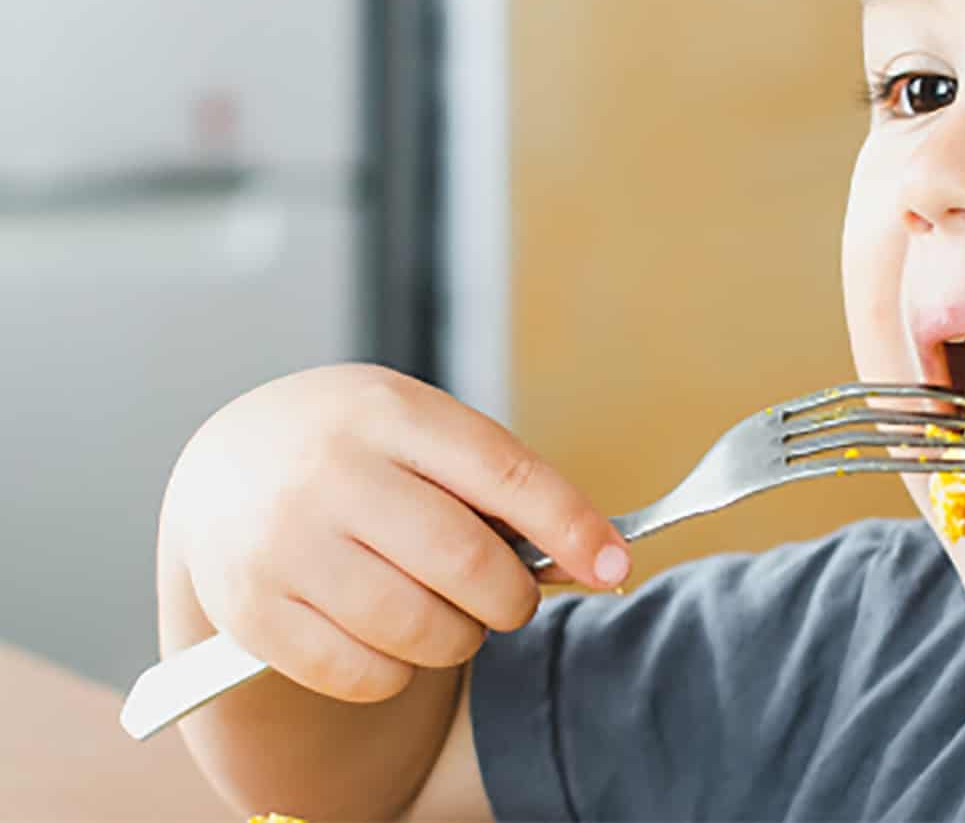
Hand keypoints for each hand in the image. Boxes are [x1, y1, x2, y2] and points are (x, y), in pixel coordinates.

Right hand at [161, 364, 629, 702]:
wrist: (228, 468)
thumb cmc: (361, 454)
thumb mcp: (424, 434)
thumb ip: (504, 489)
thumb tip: (598, 559)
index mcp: (389, 412)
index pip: (503, 474)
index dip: (571, 526)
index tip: (614, 565)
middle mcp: (328, 472)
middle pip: (466, 563)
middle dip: (511, 598)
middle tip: (508, 600)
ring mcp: (282, 544)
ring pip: (421, 630)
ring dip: (459, 640)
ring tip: (445, 615)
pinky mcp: (252, 612)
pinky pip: (367, 675)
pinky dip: (398, 672)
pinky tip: (385, 636)